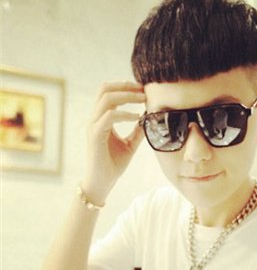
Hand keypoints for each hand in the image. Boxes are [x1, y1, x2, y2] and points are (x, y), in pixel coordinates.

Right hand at [81, 80, 145, 204]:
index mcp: (101, 118)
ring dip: (127, 96)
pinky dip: (124, 114)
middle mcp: (95, 119)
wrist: (102, 183)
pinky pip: (109, 116)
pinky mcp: (95, 136)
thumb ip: (137, 131)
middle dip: (125, 85)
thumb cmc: (113, 164)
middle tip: (144, 89)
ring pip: (106, 98)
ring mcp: (93, 126)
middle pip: (105, 88)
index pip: (109, 92)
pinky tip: (136, 117)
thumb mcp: (129, 144)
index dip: (126, 86)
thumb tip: (149, 119)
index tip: (143, 89)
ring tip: (143, 99)